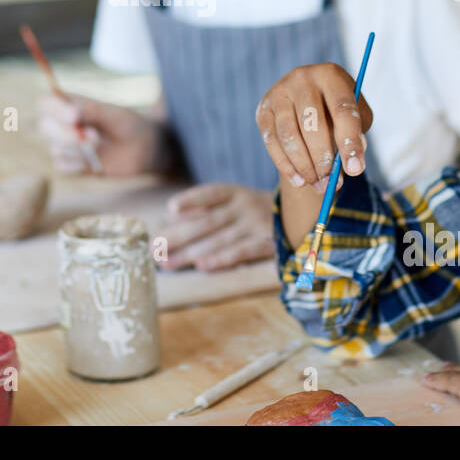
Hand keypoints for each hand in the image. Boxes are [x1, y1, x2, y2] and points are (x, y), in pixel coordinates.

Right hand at [35, 93, 164, 176]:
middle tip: (93, 137)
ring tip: (100, 147)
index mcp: (70, 104)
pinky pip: (62, 167)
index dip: (54, 110)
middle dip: (67, 134)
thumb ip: (90, 112)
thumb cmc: (128, 125)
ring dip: (78, 151)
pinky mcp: (72, 164)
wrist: (143, 149)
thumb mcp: (112, 114)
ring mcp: (66, 145)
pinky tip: (94, 163)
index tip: (74, 118)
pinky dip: (77, 166)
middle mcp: (63, 124)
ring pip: (55, 149)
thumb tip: (70, 116)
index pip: (45, 103)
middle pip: (44, 127)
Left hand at [157, 184, 274, 270]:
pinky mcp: (269, 244)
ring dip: (190, 253)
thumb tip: (173, 220)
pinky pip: (242, 252)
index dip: (191, 200)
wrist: (305, 222)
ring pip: (219, 239)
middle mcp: (246, 206)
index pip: (211, 194)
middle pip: (207, 221)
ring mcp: (257, 225)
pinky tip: (202, 266)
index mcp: (236, 193)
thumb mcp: (238, 205)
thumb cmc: (258, 215)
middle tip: (154, 247)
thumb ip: (210, 210)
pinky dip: (222, 258)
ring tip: (167, 262)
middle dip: (178, 236)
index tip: (170, 209)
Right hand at [255, 62, 372, 192]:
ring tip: (318, 185)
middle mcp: (302, 78)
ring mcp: (279, 93)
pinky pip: (272, 142)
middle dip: (323, 159)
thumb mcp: (356, 115)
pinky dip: (286, 166)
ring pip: (289, 136)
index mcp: (331, 75)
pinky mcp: (263, 110)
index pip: (342, 110)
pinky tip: (300, 181)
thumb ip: (357, 135)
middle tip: (331, 184)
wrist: (308, 96)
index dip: (349, 142)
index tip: (355, 170)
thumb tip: (350, 163)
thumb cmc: (338, 109)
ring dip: (304, 166)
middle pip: (312, 124)